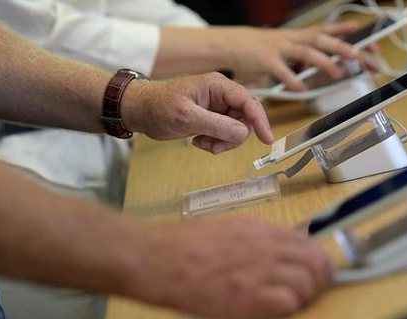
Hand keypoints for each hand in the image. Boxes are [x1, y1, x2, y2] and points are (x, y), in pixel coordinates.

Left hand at [122, 72, 272, 153]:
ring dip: (223, 142)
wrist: (140, 111)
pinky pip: (226, 135)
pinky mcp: (212, 120)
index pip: (248, 101)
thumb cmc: (158, 106)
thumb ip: (216, 125)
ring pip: (237, 130)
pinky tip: (198, 141)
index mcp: (217, 85)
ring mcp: (218, 109)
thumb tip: (242, 134)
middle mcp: (221, 95)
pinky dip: (216, 143)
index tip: (266, 139)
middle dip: (234, 136)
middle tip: (215, 146)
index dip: (260, 120)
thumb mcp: (186, 116)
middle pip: (245, 119)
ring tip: (202, 143)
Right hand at [126, 216, 332, 318]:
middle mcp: (265, 247)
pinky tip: (278, 310)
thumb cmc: (184, 244)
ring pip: (307, 283)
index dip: (317, 259)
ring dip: (306, 296)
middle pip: (316, 262)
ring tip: (294, 302)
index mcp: (260, 230)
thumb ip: (259, 236)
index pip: (308, 243)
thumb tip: (286, 240)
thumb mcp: (228, 227)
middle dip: (320, 278)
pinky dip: (290, 308)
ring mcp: (258, 271)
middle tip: (311, 289)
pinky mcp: (247, 297)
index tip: (315, 270)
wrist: (156, 259)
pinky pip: (288, 303)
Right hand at [216, 22, 362, 90]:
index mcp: (300, 36)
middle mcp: (293, 39)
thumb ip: (310, 54)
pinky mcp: (266, 60)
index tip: (366, 39)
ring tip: (337, 73)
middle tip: (359, 56)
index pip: (327, 31)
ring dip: (323, 62)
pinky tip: (301, 89)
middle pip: (321, 40)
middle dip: (342, 47)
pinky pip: (281, 70)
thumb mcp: (290, 46)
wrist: (233, 43)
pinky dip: (291, 79)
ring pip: (306, 52)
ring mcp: (280, 48)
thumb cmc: (264, 48)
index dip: (346, 33)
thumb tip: (333, 63)